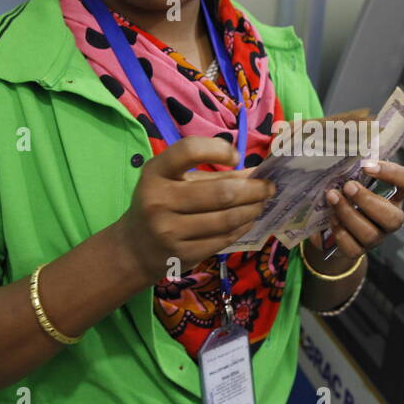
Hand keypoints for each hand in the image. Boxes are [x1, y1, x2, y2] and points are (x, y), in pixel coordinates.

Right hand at [115, 137, 275, 279]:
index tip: (236, 157)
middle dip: (253, 189)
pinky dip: (243, 227)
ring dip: (252, 209)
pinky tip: (249, 220)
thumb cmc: (161, 204)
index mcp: (156, 172)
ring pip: (227, 218)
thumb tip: (258, 172)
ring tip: (262, 203)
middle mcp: (159, 201)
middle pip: (221, 192)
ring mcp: (170, 231)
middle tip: (269, 187)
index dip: (218, 150)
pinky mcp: (183, 254)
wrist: (135, 248)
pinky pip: (224, 238)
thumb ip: (213, 174)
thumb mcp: (175, 182)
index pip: (189, 150)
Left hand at [311, 159, 403, 261]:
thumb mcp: (351, 176)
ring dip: (349, 214)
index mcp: (394, 194)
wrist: (328, 226)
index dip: (392, 173)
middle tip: (348, 186)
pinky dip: (340, 233)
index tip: (367, 165)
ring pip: (370, 233)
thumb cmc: (345, 194)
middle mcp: (389, 217)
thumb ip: (353, 165)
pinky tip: (331, 219)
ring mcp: (376, 236)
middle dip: (368, 201)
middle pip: (393, 217)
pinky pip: (353, 248)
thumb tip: (342, 146)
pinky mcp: (359, 250)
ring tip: (332, 197)